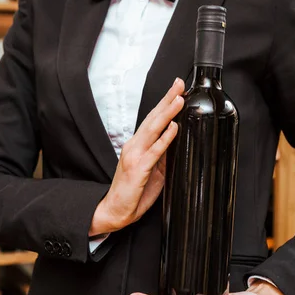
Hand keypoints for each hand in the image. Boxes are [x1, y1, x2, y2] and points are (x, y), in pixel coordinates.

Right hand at [95, 77, 185, 231]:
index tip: (177, 90)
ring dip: (167, 113)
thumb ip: (163, 157)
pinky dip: (165, 138)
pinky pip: (154, 151)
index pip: (153, 120)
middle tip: (179, 83)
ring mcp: (135, 156)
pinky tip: (174, 128)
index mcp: (137, 145)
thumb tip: (178, 145)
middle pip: (153, 118)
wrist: (115, 211)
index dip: (165, 104)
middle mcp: (134, 146)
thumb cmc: (133, 193)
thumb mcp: (153, 172)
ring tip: (179, 99)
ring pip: (153, 129)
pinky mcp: (138, 169)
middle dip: (167, 100)